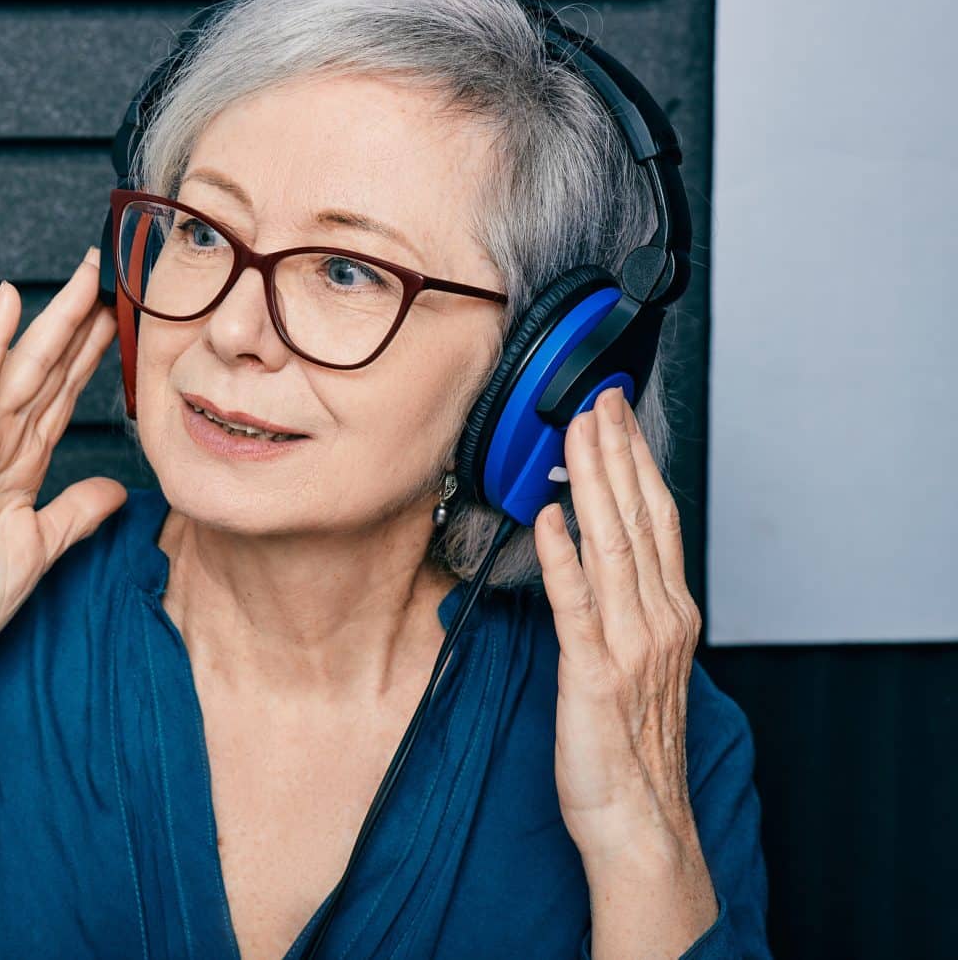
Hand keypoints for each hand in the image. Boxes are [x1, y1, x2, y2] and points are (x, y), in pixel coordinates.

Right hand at [0, 248, 126, 738]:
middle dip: (82, 323)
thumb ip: (76, 513)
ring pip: (26, 364)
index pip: (63, 398)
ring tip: (86, 275)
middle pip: (51, 370)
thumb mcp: (41, 548)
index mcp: (20, 466)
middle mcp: (2, 442)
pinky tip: (8, 300)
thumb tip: (117, 489)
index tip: (120, 324)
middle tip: (111, 274)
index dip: (91, 359)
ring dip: (55, 318)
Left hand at [532, 386, 717, 955]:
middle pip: (638, 517)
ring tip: (576, 432)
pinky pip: (575, 604)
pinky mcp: (591, 673)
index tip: (616, 415)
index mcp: (667, 614)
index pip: (655, 519)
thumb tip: (587, 556)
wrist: (639, 821)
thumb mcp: (633, 663)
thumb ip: (617, 606)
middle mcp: (656, 620)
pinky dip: (564, 555)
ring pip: (612, 545)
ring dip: (592, 483)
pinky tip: (550, 516)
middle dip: (615, 452)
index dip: (635, 463)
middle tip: (597, 397)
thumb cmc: (629, 747)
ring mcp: (628, 645)